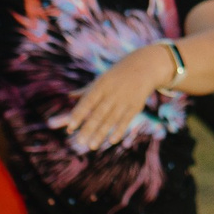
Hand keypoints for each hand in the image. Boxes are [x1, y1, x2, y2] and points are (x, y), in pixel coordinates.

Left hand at [51, 44, 173, 152]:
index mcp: (101, 85)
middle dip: (88, 128)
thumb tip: (69, 96)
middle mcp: (112, 93)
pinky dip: (119, 131)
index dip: (78, 114)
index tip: (70, 127)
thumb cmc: (117, 75)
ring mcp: (124, 100)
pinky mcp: (135, 106)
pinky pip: (125, 121)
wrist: (144, 67)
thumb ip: (86, 90)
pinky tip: (111, 141)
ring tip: (91, 146)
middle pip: (98, 114)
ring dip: (101, 134)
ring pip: (111, 120)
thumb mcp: (101, 79)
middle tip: (79, 142)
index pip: (87, 102)